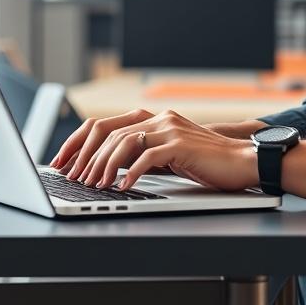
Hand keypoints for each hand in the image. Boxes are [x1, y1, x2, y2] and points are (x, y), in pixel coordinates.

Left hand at [49, 109, 258, 191]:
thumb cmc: (206, 164)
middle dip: (85, 157)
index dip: (78, 142)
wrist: (243, 161)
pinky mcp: (181, 144)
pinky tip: (122, 186)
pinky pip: (147, 156)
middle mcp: (158, 118)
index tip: (62, 162)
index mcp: (153, 118)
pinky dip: (130, 172)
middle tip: (73, 178)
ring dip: (104, 166)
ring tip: (95, 186)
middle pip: (108, 132)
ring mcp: (170, 128)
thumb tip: (108, 169)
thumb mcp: (167, 156)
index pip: (103, 124)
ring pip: (124, 142)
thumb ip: (142, 155)